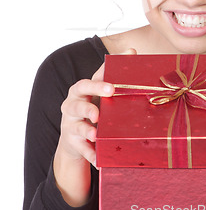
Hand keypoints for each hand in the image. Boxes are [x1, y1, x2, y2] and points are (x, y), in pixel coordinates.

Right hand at [53, 48, 136, 205]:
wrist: (73, 136)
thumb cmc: (91, 105)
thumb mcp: (99, 89)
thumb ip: (113, 71)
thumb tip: (132, 50)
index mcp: (81, 90)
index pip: (88, 83)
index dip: (99, 84)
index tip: (112, 87)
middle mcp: (72, 105)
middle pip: (78, 103)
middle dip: (89, 107)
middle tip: (101, 110)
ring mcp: (70, 124)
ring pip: (76, 126)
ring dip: (86, 130)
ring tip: (95, 134)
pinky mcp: (72, 143)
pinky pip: (81, 150)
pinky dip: (90, 154)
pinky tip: (98, 159)